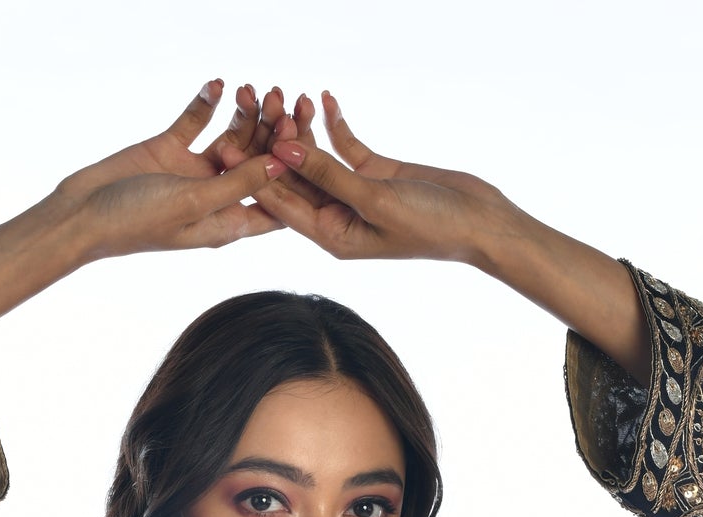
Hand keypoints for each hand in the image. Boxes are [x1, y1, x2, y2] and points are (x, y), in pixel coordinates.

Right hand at [54, 79, 291, 257]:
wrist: (82, 213)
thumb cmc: (137, 221)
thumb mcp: (194, 202)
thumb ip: (237, 183)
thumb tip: (281, 164)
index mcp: (228, 223)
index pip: (276, 200)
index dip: (294, 172)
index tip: (307, 139)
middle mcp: (216, 197)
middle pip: (258, 162)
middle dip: (273, 131)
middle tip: (283, 98)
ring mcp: (194, 172)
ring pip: (232, 137)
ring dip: (244, 113)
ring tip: (248, 88)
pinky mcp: (171, 149)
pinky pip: (197, 121)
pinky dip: (208, 103)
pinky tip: (217, 84)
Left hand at [258, 90, 520, 264]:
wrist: (478, 222)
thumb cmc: (430, 225)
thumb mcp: (373, 199)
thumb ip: (329, 175)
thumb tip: (282, 151)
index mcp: (330, 237)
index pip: (280, 204)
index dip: (252, 175)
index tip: (224, 145)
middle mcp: (336, 217)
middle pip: (293, 178)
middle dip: (271, 142)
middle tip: (248, 104)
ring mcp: (354, 195)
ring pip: (315, 158)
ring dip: (300, 128)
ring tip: (283, 93)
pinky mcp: (374, 174)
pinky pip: (344, 147)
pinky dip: (333, 125)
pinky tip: (322, 98)